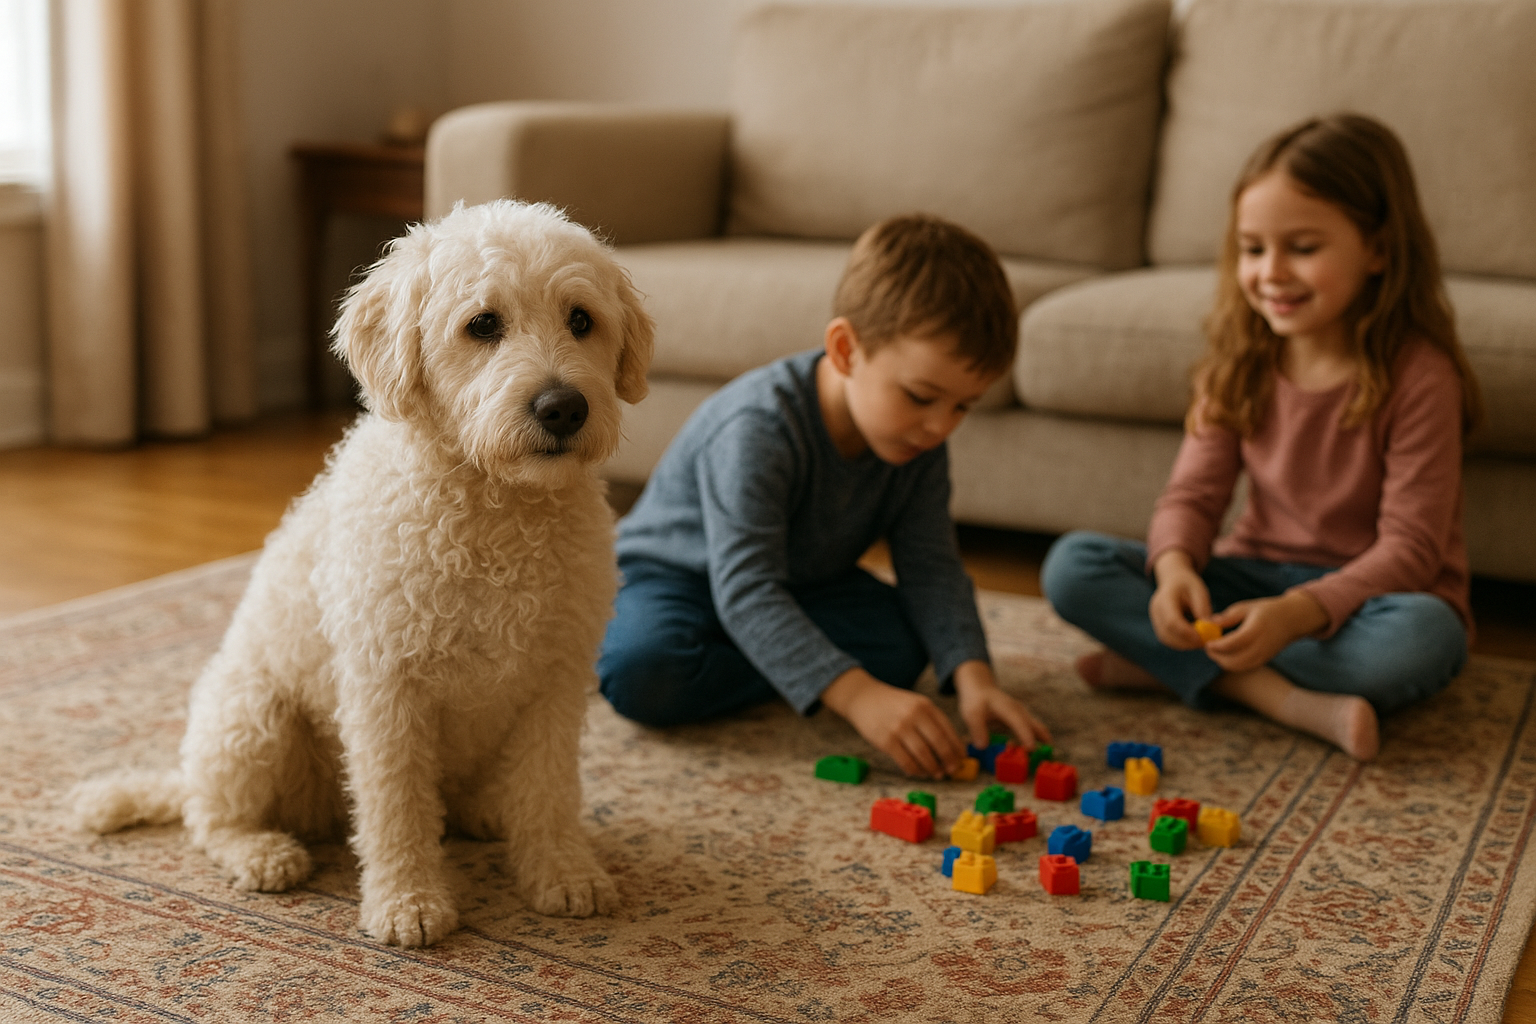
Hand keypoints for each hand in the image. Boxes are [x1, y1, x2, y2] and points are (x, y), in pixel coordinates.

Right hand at [821, 668, 965, 778]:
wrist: (863, 698)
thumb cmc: (893, 704)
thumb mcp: (915, 704)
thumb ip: (932, 721)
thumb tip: (951, 747)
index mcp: (925, 705)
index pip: (947, 729)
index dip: (956, 747)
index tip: (961, 759)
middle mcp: (914, 715)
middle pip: (938, 743)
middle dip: (948, 760)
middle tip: (952, 770)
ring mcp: (899, 728)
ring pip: (923, 755)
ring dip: (932, 768)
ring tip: (936, 774)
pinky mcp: (886, 741)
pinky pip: (906, 761)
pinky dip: (915, 770)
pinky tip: (918, 772)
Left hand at [952, 660, 1050, 749]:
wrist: (981, 689)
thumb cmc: (977, 701)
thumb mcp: (971, 713)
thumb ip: (977, 729)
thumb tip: (982, 746)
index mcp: (1008, 709)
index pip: (1019, 722)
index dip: (1026, 735)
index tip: (1031, 748)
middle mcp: (1020, 712)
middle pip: (1036, 727)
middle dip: (1042, 741)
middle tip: (1047, 758)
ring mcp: (1023, 716)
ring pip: (1037, 730)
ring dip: (1041, 743)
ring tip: (1041, 759)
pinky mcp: (1023, 721)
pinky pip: (1033, 732)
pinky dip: (1036, 742)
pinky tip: (1033, 754)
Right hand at [1149, 549, 1210, 649]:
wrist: (1173, 579)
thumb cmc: (1188, 584)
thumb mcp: (1199, 590)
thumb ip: (1202, 608)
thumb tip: (1208, 627)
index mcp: (1165, 598)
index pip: (1172, 620)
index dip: (1186, 633)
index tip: (1202, 639)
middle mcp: (1156, 610)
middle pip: (1167, 633)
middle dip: (1187, 642)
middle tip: (1205, 643)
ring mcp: (1155, 619)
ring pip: (1167, 639)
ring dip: (1184, 644)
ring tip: (1201, 639)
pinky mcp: (1158, 626)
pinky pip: (1168, 639)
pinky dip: (1181, 642)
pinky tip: (1193, 638)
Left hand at [1204, 590, 1328, 671]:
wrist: (1292, 620)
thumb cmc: (1266, 610)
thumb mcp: (1246, 607)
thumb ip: (1228, 617)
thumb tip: (1208, 623)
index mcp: (1256, 629)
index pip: (1233, 644)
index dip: (1217, 646)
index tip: (1207, 642)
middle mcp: (1261, 645)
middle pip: (1234, 661)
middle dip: (1217, 656)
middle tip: (1208, 647)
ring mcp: (1264, 655)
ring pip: (1238, 667)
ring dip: (1223, 661)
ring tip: (1217, 649)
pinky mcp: (1264, 660)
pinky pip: (1245, 668)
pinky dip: (1233, 664)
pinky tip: (1228, 653)